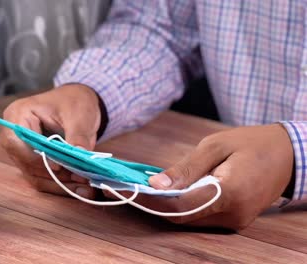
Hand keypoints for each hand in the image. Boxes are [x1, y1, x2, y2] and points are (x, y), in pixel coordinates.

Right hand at [0, 84, 100, 198]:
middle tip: (80, 180)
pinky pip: (42, 178)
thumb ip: (77, 136)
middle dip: (53, 175)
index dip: (36, 157)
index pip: (16, 142)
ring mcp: (21, 151)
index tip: (59, 166)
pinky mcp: (32, 162)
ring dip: (58, 184)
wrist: (77, 103)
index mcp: (18, 114)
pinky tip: (79, 187)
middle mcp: (13, 135)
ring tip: (84, 186)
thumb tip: (79, 156)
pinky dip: (60, 184)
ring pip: (34, 175)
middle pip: (25, 162)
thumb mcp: (79, 115)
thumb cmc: (74, 102)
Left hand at [109, 124, 293, 229]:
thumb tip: (156, 184)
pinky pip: (200, 217)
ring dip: (165, 207)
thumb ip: (186, 169)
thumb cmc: (251, 143)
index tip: (128, 189)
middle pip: (182, 217)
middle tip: (129, 188)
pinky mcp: (234, 221)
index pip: (180, 205)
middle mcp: (232, 215)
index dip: (151, 200)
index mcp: (230, 193)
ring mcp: (235, 222)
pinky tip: (168, 193)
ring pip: (189, 220)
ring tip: (142, 189)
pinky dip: (181, 207)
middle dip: (153, 205)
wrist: (288, 155)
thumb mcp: (215, 146)